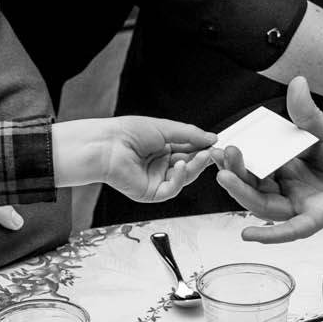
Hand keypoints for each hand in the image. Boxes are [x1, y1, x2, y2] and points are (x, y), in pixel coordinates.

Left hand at [53, 117, 216, 202]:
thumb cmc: (126, 133)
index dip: (202, 149)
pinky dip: (179, 179)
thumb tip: (211, 138)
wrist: (106, 145)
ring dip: (194, 168)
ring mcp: (155, 180)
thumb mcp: (165, 129)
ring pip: (183, 179)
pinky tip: (180, 167)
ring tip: (201, 157)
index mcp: (162, 149)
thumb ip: (190, 135)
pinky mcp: (150, 193)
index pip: (188, 151)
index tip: (216, 145)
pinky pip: (171, 190)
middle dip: (202, 160)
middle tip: (213, 153)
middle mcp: (159, 165)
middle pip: (189, 166)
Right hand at [218, 77, 322, 243]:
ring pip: (264, 207)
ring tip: (226, 178)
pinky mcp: (318, 218)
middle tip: (222, 156)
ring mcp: (302, 204)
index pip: (254, 164)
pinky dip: (270, 235)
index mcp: (286, 167)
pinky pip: (291, 230)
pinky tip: (249, 234)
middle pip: (253, 187)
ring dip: (243, 194)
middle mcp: (289, 188)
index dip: (236, 158)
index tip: (223, 143)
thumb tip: (297, 83)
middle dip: (234, 173)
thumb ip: (308, 114)